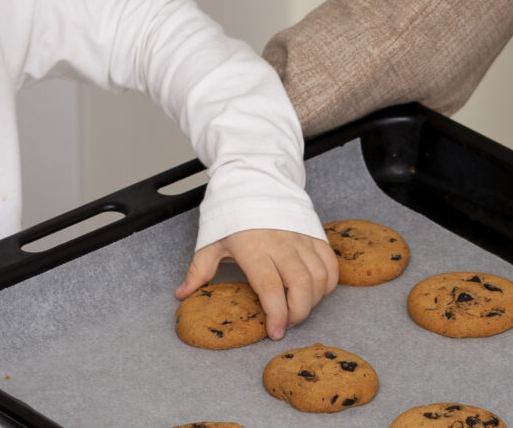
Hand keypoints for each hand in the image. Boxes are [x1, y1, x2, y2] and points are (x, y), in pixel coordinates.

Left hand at [176, 228, 337, 340]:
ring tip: (299, 309)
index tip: (274, 332)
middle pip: (300, 285)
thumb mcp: (211, 241)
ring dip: (313, 300)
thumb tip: (182, 294)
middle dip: (298, 313)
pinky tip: (317, 291)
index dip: (276, 314)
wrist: (254, 180)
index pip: (270, 287)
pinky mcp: (314, 233)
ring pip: (318, 276)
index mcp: (253, 247)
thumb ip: (199, 270)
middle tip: (288, 323)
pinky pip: (330, 263)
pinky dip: (328, 282)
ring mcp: (300, 237)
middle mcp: (280, 243)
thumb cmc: (232, 214)